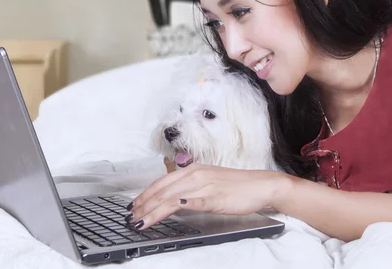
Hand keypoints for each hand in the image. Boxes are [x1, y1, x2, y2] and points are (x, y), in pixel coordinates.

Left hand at [127, 163, 285, 229]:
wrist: (261, 185)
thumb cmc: (238, 186)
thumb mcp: (210, 182)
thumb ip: (193, 187)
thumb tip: (176, 199)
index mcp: (194, 169)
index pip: (162, 182)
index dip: (145, 194)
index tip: (134, 206)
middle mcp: (196, 174)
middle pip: (162, 190)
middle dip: (143, 205)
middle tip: (130, 217)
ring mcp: (204, 185)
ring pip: (170, 197)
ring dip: (152, 211)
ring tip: (140, 221)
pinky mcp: (213, 197)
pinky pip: (189, 202)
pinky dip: (173, 208)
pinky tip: (163, 213)